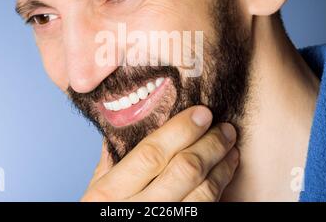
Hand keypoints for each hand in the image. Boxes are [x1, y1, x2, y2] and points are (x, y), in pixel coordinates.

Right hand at [81, 106, 238, 201]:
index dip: (181, 131)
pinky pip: (206, 211)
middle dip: (210, 144)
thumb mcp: (95, 197)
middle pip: (184, 170)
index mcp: (108, 196)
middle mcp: (136, 212)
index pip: (151, 154)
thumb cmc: (105, 218)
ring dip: (222, 167)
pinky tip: (224, 173)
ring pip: (203, 193)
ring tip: (230, 148)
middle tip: (225, 128)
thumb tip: (127, 129)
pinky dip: (221, 188)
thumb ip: (110, 165)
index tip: (201, 113)